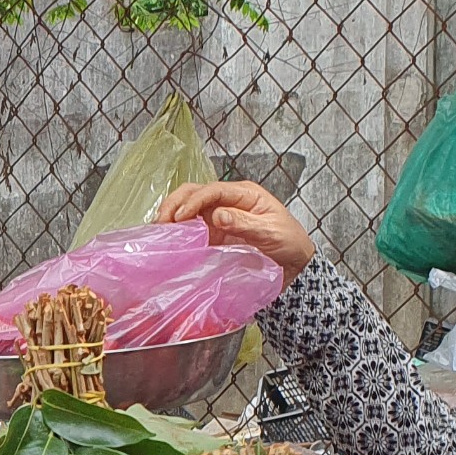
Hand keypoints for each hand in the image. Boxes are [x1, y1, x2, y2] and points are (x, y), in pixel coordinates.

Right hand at [156, 181, 315, 278]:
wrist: (295, 264)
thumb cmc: (289, 243)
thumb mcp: (271, 232)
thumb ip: (245, 223)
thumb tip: (217, 215)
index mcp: (245, 194)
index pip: (213, 190)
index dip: (194, 201)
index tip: (181, 216)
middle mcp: (229, 200)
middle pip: (195, 192)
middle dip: (176, 203)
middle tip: (161, 221)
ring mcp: (220, 216)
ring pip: (189, 208)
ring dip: (173, 215)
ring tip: (159, 230)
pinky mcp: (215, 233)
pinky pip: (193, 228)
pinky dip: (179, 231)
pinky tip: (170, 239)